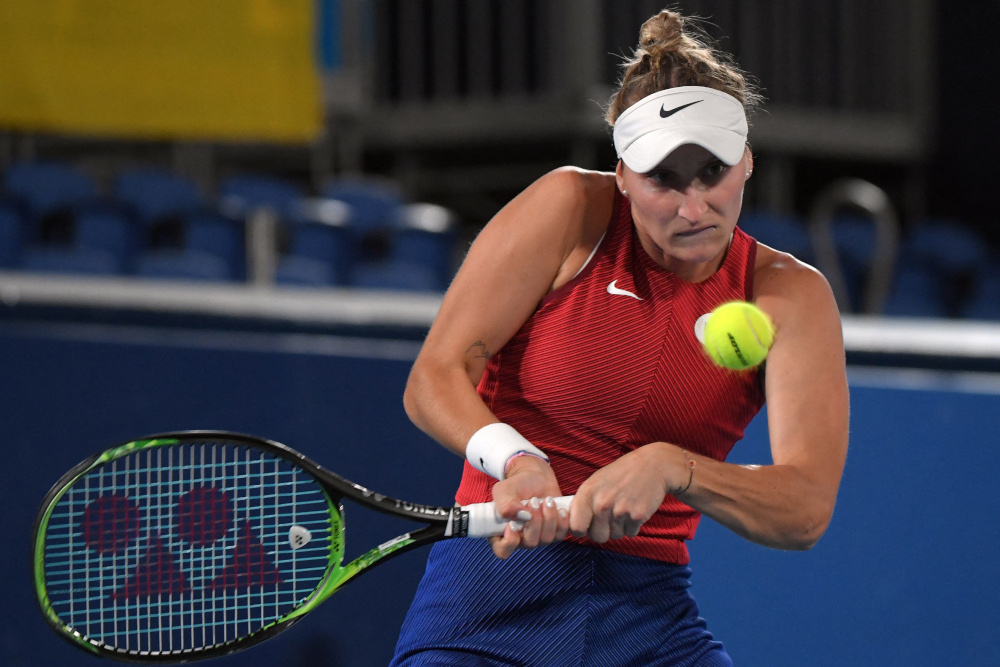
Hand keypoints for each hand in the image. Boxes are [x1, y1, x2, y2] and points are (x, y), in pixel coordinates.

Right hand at [488, 455, 569, 558]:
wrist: (535, 476)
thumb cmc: (516, 485)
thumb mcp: (503, 490)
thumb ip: (505, 504)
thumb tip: (522, 516)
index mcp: (503, 533)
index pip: (503, 551)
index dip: (509, 542)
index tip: (514, 524)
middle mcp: (522, 538)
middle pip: (530, 543)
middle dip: (535, 521)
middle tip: (534, 501)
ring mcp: (539, 537)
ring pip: (547, 539)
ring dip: (549, 518)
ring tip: (547, 501)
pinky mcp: (555, 531)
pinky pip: (561, 534)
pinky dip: (562, 521)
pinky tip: (559, 508)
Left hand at [569, 442, 689, 542]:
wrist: (652, 465)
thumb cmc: (621, 474)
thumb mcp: (596, 481)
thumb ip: (584, 502)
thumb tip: (573, 525)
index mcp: (587, 493)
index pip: (576, 527)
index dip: (581, 529)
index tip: (587, 525)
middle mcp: (602, 503)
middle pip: (597, 537)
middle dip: (603, 531)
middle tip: (610, 517)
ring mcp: (620, 510)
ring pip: (615, 536)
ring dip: (619, 528)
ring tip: (624, 508)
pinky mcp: (637, 516)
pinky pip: (630, 534)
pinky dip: (633, 526)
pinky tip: (634, 509)